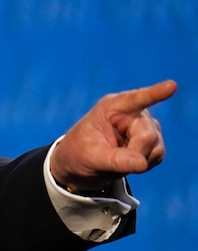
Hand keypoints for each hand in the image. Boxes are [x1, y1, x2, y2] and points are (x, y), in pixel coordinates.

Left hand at [50, 80, 176, 193]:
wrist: (81, 163)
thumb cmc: (79, 153)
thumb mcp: (90, 157)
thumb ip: (115, 159)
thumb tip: (142, 163)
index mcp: (111, 107)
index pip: (135, 100)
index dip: (154, 93)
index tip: (171, 86)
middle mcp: (132, 112)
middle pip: (147, 134)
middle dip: (134, 152)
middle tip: (113, 161)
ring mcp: (145, 126)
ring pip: (156, 146)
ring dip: (137, 159)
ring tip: (116, 158)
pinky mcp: (153, 141)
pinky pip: (157, 155)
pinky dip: (142, 164)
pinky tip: (127, 161)